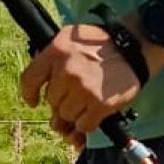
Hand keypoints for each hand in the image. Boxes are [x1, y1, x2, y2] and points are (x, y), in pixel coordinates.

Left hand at [19, 23, 141, 140]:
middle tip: (73, 99)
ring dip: (74, 115)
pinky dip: (86, 124)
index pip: (29, 80)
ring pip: (66, 116)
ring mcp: (83, 89)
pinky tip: (92, 115)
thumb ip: (52, 57)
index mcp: (56, 52)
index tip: (34, 102)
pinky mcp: (100, 104)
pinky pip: (84, 125)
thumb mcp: (70, 38)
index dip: (29, 95)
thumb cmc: (103, 42)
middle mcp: (66, 71)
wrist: (135, 46)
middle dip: (60, 104)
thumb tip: (41, 83)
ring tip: (84, 106)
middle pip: (51, 102)